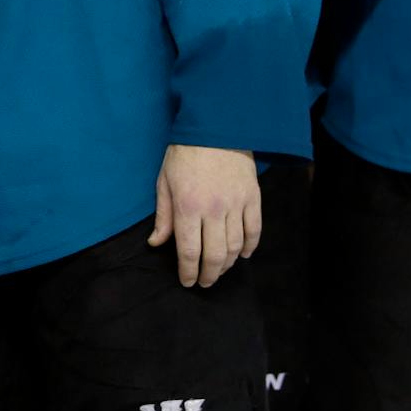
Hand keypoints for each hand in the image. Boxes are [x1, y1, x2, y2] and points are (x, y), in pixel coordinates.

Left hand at [150, 144, 260, 287]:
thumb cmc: (184, 153)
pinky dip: (249, 247)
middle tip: (204, 283)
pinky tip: (242, 255)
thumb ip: (163, 216)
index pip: (188, 251)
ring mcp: (236, 205)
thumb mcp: (164, 181)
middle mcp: (213, 210)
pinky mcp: (253, 198)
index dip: (188, 272)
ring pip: (235, 247)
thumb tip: (156, 243)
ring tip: (219, 270)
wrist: (215, 127)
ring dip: (227, 264)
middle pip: (214, 256)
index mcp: (187, 207)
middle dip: (208, 275)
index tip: (187, 281)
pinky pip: (254, 230)